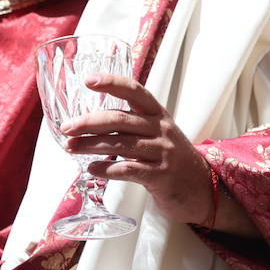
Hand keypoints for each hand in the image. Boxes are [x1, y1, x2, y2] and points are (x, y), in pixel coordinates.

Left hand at [62, 74, 214, 225]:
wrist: (202, 189)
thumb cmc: (172, 159)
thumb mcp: (158, 133)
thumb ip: (132, 125)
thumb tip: (90, 122)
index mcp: (158, 114)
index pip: (134, 91)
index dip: (111, 83)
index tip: (88, 80)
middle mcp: (161, 129)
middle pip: (121, 119)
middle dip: (90, 122)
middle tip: (67, 127)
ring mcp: (163, 153)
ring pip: (121, 144)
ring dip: (91, 145)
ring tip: (71, 147)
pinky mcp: (161, 176)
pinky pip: (129, 170)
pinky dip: (107, 169)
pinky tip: (92, 169)